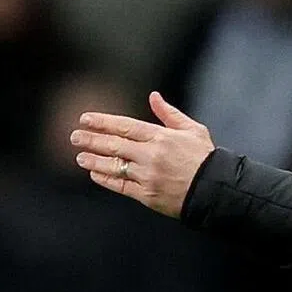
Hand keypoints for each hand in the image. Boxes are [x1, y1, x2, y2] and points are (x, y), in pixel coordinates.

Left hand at [71, 91, 214, 217]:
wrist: (216, 190)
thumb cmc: (206, 159)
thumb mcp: (193, 130)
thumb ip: (169, 114)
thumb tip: (153, 96)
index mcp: (161, 137)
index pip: (125, 126)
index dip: (102, 122)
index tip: (85, 119)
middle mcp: (152, 155)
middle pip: (114, 145)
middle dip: (92, 140)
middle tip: (74, 137)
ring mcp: (148, 176)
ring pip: (114, 166)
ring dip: (94, 161)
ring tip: (80, 157)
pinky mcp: (148, 195)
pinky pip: (121, 186)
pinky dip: (106, 180)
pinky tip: (95, 174)